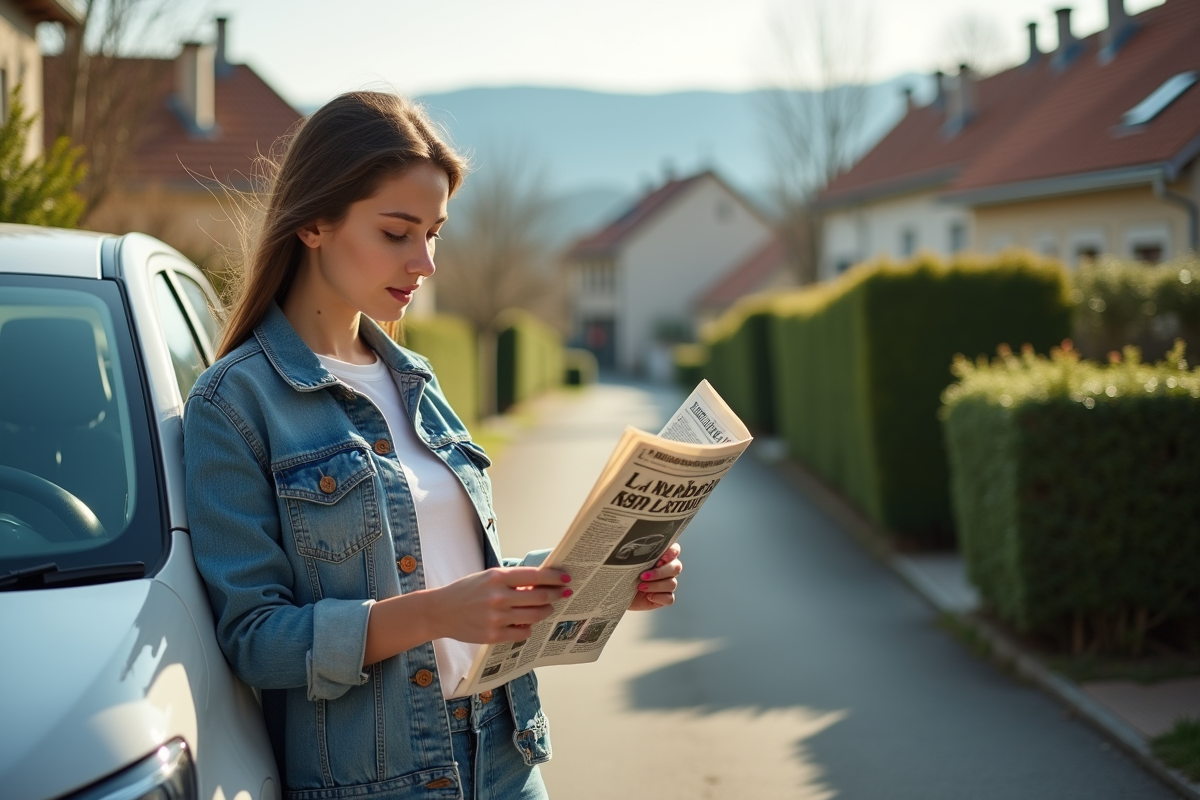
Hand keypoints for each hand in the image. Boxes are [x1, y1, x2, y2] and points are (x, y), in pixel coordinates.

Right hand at [427, 567, 570, 643]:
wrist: (440, 611)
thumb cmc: (466, 591)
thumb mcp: (487, 577)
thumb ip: (511, 580)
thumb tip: (540, 582)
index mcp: (497, 577)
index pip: (534, 576)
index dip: (554, 577)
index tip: (566, 578)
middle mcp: (498, 597)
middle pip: (539, 597)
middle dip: (556, 595)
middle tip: (564, 594)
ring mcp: (496, 617)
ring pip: (534, 616)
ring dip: (545, 611)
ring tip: (548, 608)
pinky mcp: (493, 635)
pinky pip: (522, 633)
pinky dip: (529, 627)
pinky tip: (528, 623)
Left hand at [628, 543, 681, 610]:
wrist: (616, 592)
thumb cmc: (622, 573)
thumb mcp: (627, 561)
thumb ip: (636, 551)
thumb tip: (634, 545)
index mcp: (660, 556)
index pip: (674, 550)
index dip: (672, 553)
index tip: (660, 559)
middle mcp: (666, 569)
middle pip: (676, 567)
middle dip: (660, 572)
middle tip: (644, 575)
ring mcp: (666, 583)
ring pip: (672, 583)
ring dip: (656, 585)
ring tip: (641, 586)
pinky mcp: (663, 597)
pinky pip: (669, 598)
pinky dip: (659, 597)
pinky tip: (648, 596)